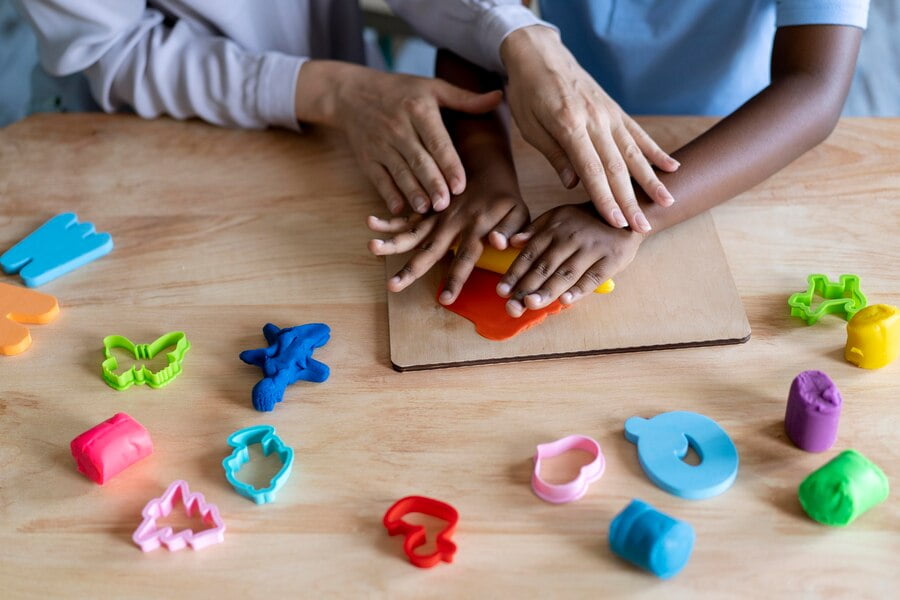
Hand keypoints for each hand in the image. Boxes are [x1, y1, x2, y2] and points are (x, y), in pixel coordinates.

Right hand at [294, 61, 501, 214]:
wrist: (351, 93)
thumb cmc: (400, 91)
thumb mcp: (431, 87)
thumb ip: (465, 98)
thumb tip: (499, 97)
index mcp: (418, 109)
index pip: (436, 141)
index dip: (448, 164)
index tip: (460, 184)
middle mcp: (398, 128)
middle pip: (418, 160)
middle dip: (432, 183)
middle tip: (445, 204)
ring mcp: (380, 145)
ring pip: (399, 172)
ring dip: (412, 192)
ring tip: (426, 209)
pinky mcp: (367, 159)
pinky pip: (378, 179)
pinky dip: (388, 195)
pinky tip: (399, 209)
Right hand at [367, 172, 528, 304]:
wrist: (486, 161)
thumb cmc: (505, 195)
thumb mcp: (518, 211)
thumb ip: (511, 230)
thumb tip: (498, 244)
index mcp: (476, 226)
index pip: (466, 258)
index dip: (455, 279)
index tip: (444, 299)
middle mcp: (452, 222)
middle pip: (429, 249)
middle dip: (411, 269)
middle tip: (393, 285)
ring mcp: (437, 214)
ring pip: (412, 231)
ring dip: (391, 241)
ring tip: (372, 247)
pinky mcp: (427, 207)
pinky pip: (406, 216)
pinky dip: (390, 220)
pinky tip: (372, 223)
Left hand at [497, 203, 643, 316]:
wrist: (625, 212)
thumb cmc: (584, 220)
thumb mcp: (558, 216)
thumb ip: (535, 230)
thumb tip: (512, 242)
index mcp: (554, 228)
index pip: (530, 254)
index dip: (515, 273)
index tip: (501, 291)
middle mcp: (570, 237)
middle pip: (545, 266)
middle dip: (526, 287)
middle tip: (511, 305)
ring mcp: (592, 248)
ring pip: (566, 273)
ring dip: (548, 290)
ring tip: (531, 304)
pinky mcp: (611, 259)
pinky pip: (593, 276)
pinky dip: (579, 289)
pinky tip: (565, 301)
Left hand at [500, 26, 678, 233]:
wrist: (540, 53)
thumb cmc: (528, 92)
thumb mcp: (530, 126)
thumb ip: (555, 154)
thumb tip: (573, 184)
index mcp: (570, 125)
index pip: (591, 171)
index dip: (605, 199)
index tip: (617, 223)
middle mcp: (596, 119)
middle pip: (617, 168)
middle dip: (631, 201)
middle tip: (643, 228)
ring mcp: (609, 114)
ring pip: (634, 153)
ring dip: (651, 180)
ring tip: (667, 202)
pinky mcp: (615, 110)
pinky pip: (638, 134)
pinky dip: (656, 152)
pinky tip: (673, 167)